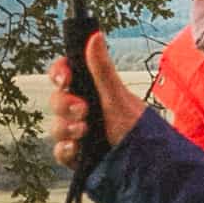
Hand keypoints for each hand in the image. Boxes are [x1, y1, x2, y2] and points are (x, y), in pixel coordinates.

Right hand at [52, 34, 141, 169]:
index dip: (59, 74)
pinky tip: (76, 149)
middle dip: (66, 105)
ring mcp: (78, 134)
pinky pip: (59, 151)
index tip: (65, 79)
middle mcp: (83, 110)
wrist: (146, 166)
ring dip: (66, 127)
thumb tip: (95, 36)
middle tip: (84, 110)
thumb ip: (102, 70)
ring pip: (56, 127)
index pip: (64, 75)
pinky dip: (65, 150)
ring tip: (84, 131)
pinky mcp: (77, 156)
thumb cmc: (136, 129)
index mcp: (92, 91)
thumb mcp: (118, 98)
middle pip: (56, 101)